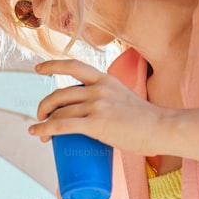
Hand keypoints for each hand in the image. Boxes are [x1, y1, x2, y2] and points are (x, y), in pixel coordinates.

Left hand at [29, 59, 167, 154]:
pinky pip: (62, 126)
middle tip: (41, 117)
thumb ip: (108, 97)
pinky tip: (36, 134)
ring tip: (40, 132)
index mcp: (105, 79)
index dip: (52, 65)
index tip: (38, 69)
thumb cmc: (145, 119)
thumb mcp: (124, 96)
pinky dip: (45, 130)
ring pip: (59, 112)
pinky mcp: (96, 124)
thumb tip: (93, 110)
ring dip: (43, 123)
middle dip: (44, 106)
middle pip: (59, 94)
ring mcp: (97, 105)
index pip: (73, 65)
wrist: (161, 128)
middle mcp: (98, 88)